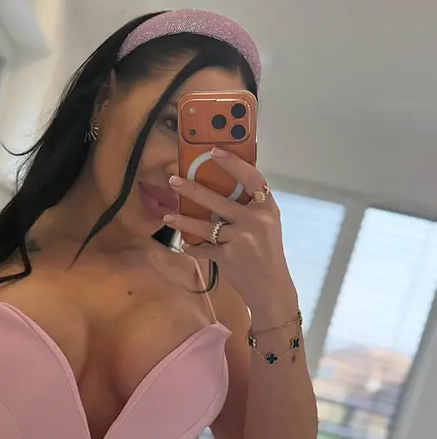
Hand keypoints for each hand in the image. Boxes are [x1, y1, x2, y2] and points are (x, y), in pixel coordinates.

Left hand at [165, 150, 296, 316]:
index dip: (233, 163)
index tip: (214, 151)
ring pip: (204, 226)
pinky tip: (184, 244)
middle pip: (218, 200)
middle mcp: (255, 220)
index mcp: (267, 208)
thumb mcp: (267, 225)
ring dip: (183, 221)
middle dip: (192, 189)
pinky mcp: (228, 256)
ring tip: (168, 216)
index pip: (252, 177)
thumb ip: (250, 207)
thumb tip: (221, 187)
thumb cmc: (266, 253)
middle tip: (173, 180)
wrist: (270, 287)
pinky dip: (192, 247)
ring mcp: (241, 239)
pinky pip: (203, 248)